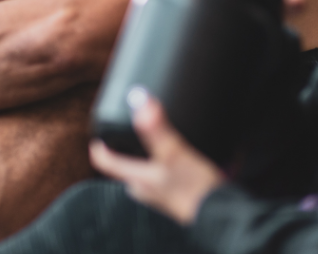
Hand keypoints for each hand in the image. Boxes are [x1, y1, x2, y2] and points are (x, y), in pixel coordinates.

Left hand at [90, 93, 225, 224]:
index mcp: (138, 179)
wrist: (220, 215)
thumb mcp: (174, 152)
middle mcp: (144, 190)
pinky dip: (163, 168)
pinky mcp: (175, 199)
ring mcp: (159, 197)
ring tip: (156, 145)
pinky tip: (177, 163)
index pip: (106, 163)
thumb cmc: (195, 188)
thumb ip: (156, 128)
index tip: (97, 138)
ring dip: (147, 160)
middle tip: (131, 135)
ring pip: (145, 173)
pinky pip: (161, 180)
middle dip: (127, 151)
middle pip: (126, 167)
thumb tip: (139, 101)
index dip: (100, 148)